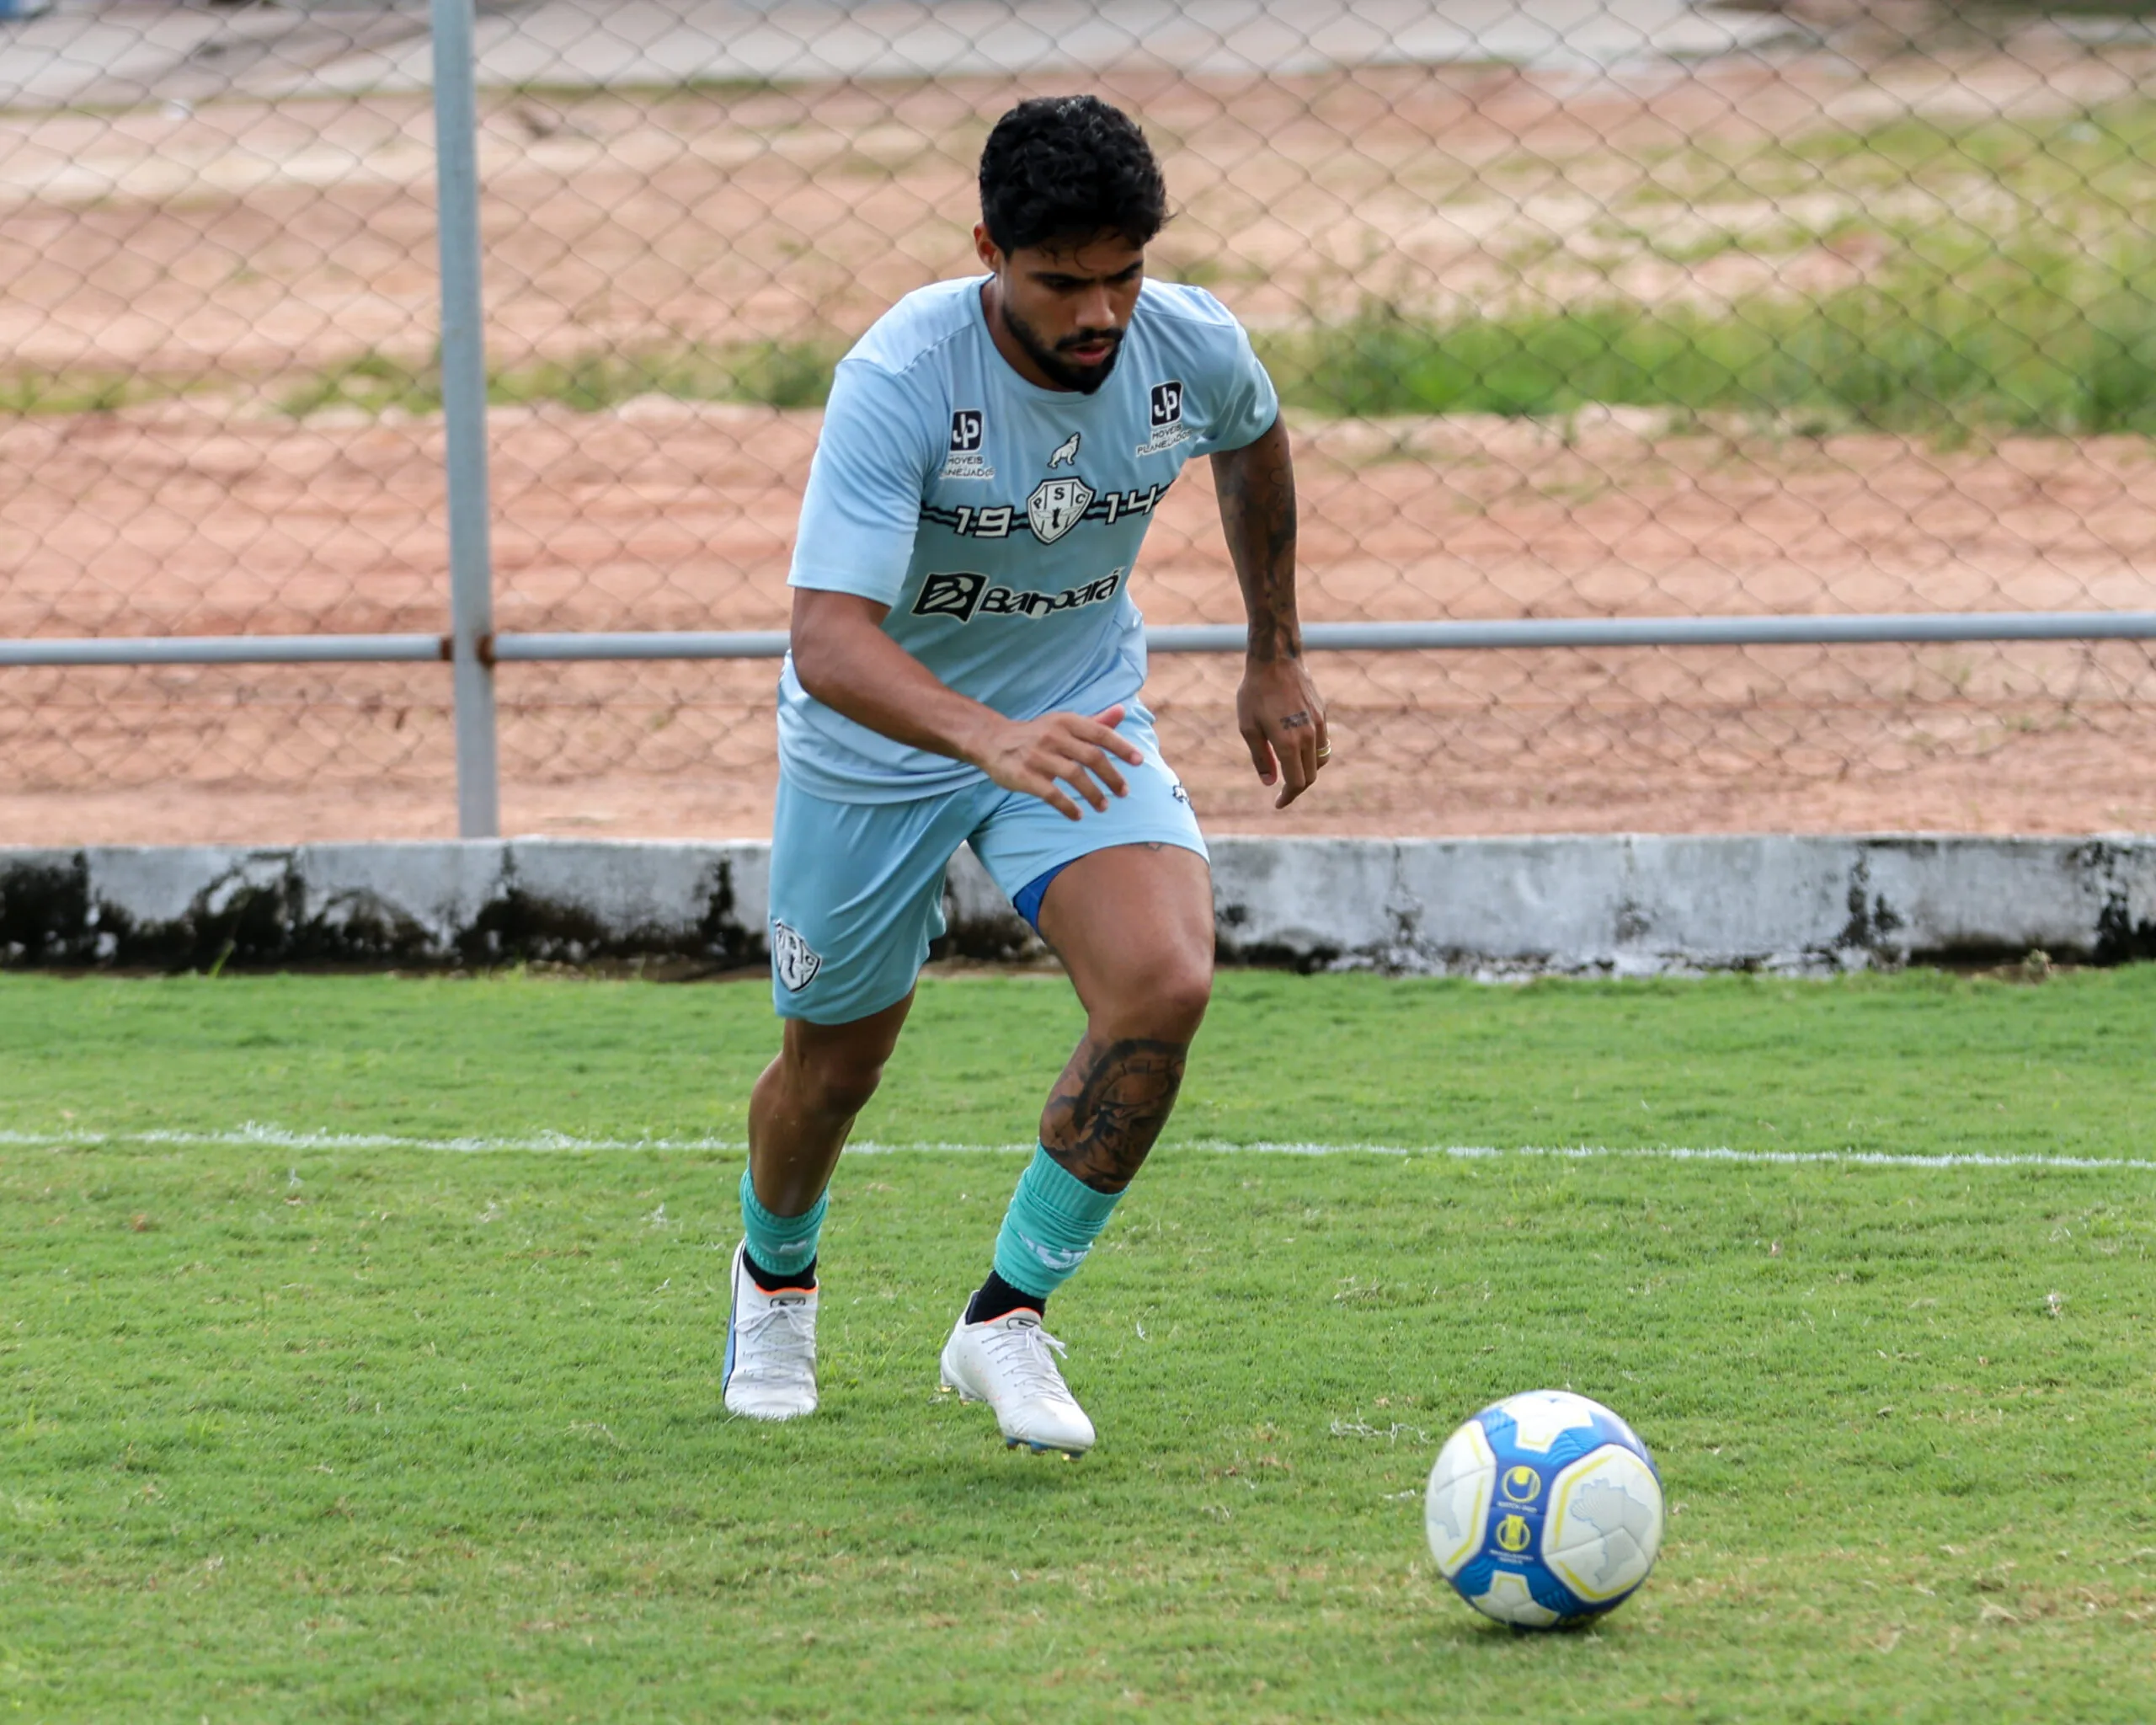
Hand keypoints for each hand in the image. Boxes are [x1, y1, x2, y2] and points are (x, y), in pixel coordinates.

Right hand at [969, 704, 1145, 821]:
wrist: (993, 741)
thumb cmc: (1037, 734)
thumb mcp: (1064, 723)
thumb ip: (1094, 721)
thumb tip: (1121, 712)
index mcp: (1066, 721)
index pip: (1100, 733)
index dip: (1121, 747)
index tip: (1139, 761)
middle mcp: (1053, 736)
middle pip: (1091, 756)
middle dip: (1111, 776)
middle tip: (1124, 792)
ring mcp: (1038, 756)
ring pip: (1074, 776)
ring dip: (1093, 794)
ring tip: (1104, 806)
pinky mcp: (1024, 775)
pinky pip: (1051, 794)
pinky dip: (1067, 806)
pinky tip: (1077, 815)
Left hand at [1237, 657, 1329, 808]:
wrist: (1276, 660)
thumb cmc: (1255, 693)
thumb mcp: (1248, 727)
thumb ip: (1260, 757)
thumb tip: (1270, 782)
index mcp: (1288, 743)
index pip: (1296, 782)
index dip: (1288, 797)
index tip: (1278, 803)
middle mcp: (1308, 736)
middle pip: (1310, 776)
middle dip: (1297, 788)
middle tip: (1282, 791)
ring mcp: (1318, 724)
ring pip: (1319, 761)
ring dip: (1307, 771)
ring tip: (1290, 771)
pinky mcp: (1322, 714)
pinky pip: (1322, 743)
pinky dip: (1313, 754)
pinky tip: (1298, 749)